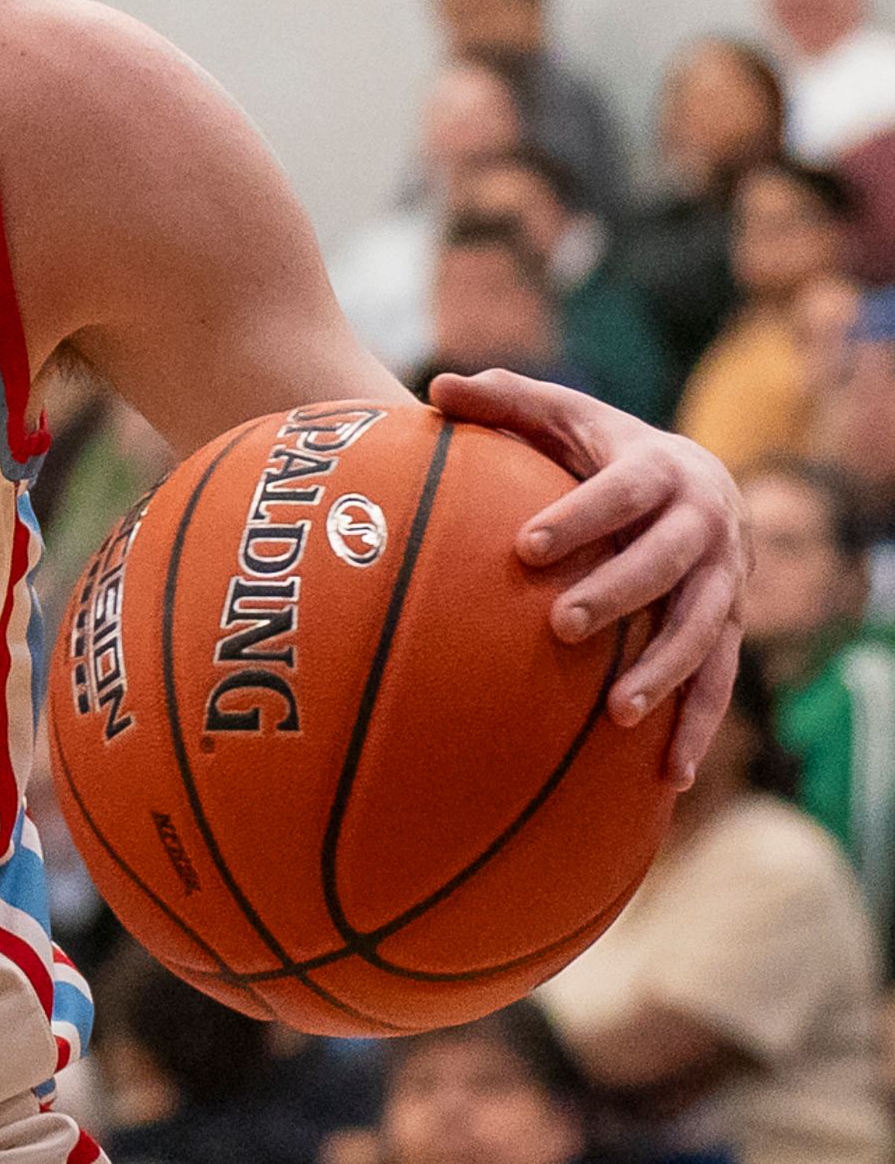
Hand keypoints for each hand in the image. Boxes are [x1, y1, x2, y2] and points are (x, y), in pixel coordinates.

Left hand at [427, 371, 743, 781]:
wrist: (693, 480)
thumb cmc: (600, 449)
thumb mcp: (558, 415)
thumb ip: (502, 400)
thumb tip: (434, 388)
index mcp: (662, 470)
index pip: (623, 493)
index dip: (581, 517)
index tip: (525, 546)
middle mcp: (707, 526)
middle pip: (670, 563)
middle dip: (620, 592)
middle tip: (560, 625)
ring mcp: (727, 582)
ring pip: (705, 631)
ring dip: (665, 672)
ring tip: (617, 713)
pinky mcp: (730, 628)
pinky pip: (719, 681)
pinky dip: (696, 725)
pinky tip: (667, 774)